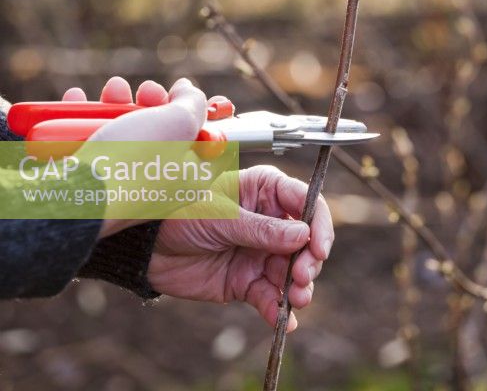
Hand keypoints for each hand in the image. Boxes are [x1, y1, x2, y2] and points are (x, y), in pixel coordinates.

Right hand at [62, 76, 207, 237]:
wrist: (75, 195)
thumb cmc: (132, 161)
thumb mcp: (178, 122)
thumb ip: (192, 103)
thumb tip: (188, 91)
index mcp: (189, 178)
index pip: (210, 147)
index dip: (207, 117)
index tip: (200, 97)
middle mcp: (159, 182)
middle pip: (165, 132)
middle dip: (153, 102)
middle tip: (146, 90)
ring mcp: (124, 182)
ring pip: (126, 133)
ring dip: (117, 103)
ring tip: (113, 90)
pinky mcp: (91, 180)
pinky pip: (93, 143)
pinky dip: (84, 119)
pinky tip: (79, 100)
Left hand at [147, 165, 333, 331]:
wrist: (145, 247)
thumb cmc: (178, 213)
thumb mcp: (220, 217)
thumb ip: (260, 229)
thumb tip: (302, 235)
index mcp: (264, 189)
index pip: (305, 201)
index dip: (318, 224)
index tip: (318, 247)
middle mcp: (268, 220)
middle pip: (306, 241)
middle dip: (310, 261)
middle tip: (301, 277)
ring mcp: (260, 252)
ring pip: (293, 272)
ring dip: (299, 287)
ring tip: (295, 300)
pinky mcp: (247, 281)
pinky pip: (271, 297)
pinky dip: (279, 310)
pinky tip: (283, 320)